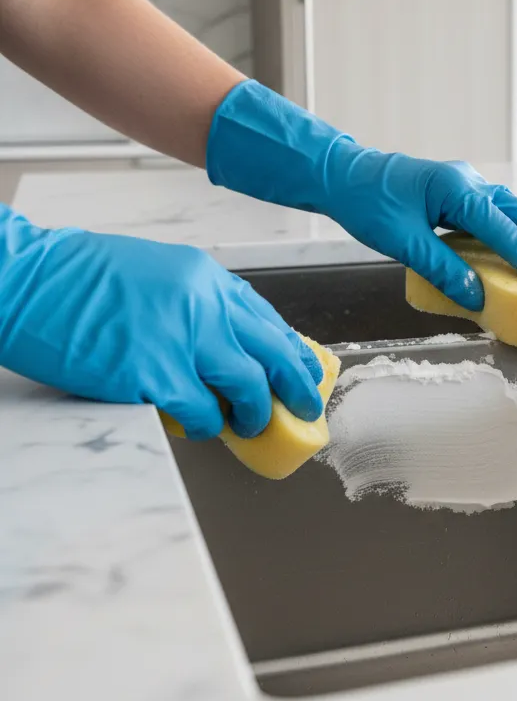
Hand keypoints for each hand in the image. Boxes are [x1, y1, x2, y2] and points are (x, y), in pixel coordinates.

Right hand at [0, 206, 323, 438]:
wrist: (24, 280)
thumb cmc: (76, 279)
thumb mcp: (154, 274)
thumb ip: (194, 306)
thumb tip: (224, 346)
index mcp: (206, 278)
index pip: (267, 320)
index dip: (292, 351)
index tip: (305, 370)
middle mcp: (204, 304)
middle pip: (273, 353)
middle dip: (296, 386)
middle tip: (305, 408)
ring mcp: (182, 338)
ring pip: (248, 386)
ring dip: (256, 413)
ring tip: (252, 425)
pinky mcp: (154, 373)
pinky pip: (202, 412)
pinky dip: (207, 425)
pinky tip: (201, 427)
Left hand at [316, 149, 516, 309]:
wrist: (343, 175)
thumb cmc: (366, 203)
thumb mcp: (402, 243)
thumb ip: (442, 270)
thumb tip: (478, 298)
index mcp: (457, 190)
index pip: (505, 229)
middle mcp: (469, 182)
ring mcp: (465, 184)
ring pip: (513, 211)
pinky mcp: (458, 192)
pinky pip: (497, 214)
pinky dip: (515, 233)